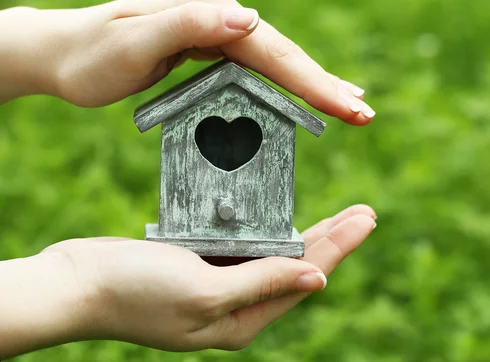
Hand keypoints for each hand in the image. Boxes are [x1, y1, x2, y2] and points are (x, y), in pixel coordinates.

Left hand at [0, 0, 374, 123]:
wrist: (64, 54)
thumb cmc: (92, 55)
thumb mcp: (134, 42)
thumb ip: (190, 25)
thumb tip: (251, 20)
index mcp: (209, 8)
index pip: (271, 49)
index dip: (312, 81)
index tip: (347, 107)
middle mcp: (217, 13)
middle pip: (283, 54)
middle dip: (325, 85)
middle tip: (364, 113)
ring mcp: (215, 28)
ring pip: (276, 61)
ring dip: (314, 84)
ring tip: (350, 105)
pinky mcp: (209, 46)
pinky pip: (257, 69)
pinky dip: (286, 84)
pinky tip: (305, 93)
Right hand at [0, 205, 374, 356]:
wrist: (79, 283)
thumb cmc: (135, 292)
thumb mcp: (205, 291)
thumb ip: (262, 283)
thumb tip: (317, 279)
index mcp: (242, 319)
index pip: (305, 278)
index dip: (339, 247)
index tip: (366, 219)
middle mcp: (237, 306)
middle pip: (299, 267)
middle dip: (334, 239)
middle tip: (366, 213)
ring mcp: (219, 286)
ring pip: (277, 256)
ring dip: (308, 233)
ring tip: (341, 216)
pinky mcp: (201, 266)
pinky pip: (248, 247)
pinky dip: (270, 230)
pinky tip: (286, 217)